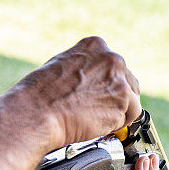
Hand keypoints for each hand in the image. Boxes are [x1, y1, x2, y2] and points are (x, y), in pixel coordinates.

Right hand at [2, 36, 141, 150]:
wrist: (37, 112)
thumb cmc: (40, 95)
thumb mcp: (62, 66)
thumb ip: (84, 69)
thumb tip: (94, 81)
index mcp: (95, 45)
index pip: (115, 68)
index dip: (108, 85)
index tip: (100, 96)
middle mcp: (111, 58)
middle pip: (128, 83)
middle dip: (117, 99)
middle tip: (99, 111)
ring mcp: (120, 79)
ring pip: (131, 101)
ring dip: (118, 112)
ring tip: (94, 118)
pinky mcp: (124, 100)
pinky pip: (131, 116)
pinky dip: (119, 124)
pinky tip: (99, 124)